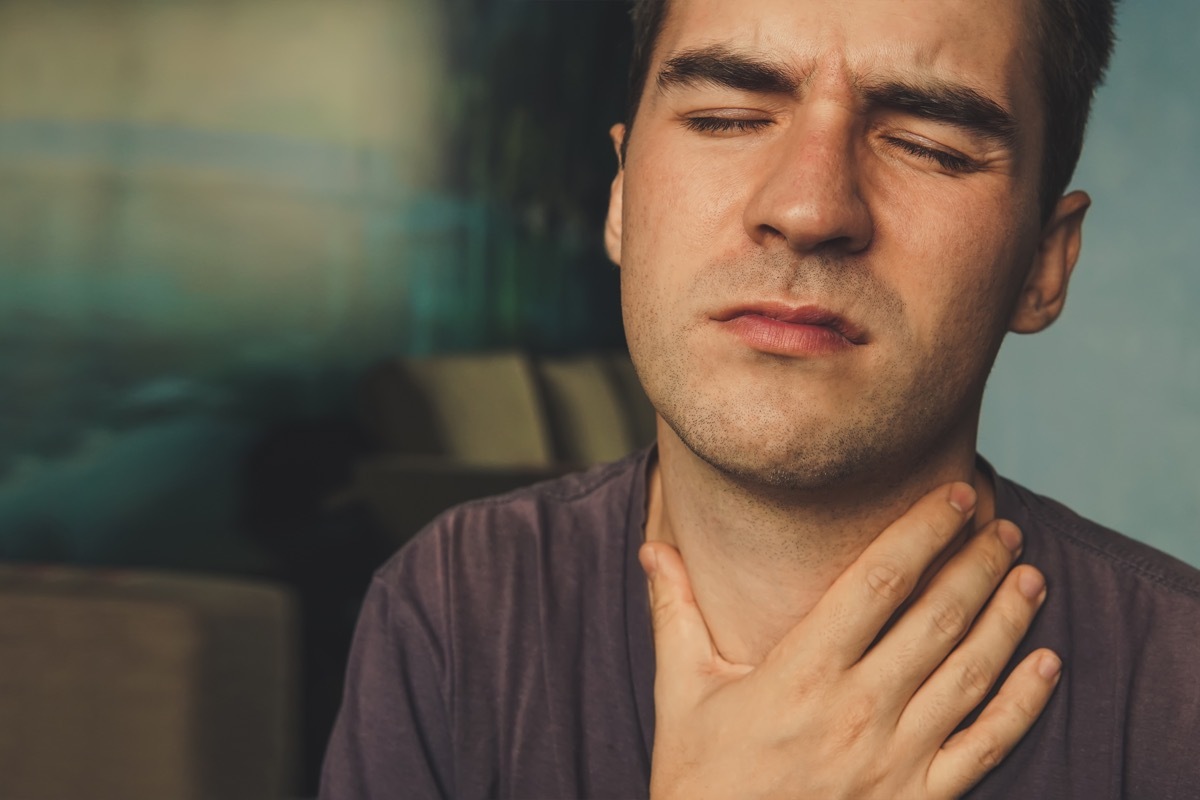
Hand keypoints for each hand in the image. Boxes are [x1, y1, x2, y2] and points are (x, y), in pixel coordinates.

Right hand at [641, 482, 1058, 799]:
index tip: (956, 496)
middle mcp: (858, 710)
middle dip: (977, 564)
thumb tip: (653, 545)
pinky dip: (1022, 704)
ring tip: (1029, 575)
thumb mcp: (681, 692)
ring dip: (1007, 618)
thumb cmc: (700, 780)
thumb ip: (675, 612)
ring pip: (970, 673)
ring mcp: (895, 759)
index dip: (923, 531)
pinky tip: (1045, 664)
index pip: (879, 581)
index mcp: (801, 672)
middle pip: (936, 618)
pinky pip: (986, 746)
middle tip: (1003, 527)